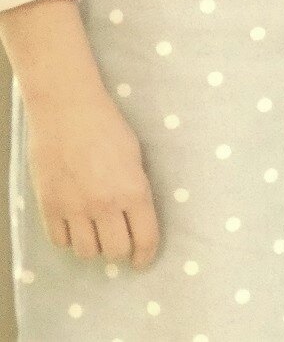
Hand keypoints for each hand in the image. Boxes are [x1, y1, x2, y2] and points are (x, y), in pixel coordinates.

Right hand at [24, 82, 158, 267]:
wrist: (67, 111)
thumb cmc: (108, 127)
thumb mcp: (136, 158)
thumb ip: (135, 190)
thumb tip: (136, 217)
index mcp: (133, 191)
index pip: (144, 239)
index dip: (146, 256)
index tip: (143, 261)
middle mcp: (104, 205)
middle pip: (115, 251)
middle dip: (121, 251)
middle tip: (120, 244)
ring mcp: (74, 208)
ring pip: (87, 252)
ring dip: (95, 247)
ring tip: (97, 234)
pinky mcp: (49, 207)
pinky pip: (60, 241)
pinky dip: (69, 240)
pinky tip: (75, 228)